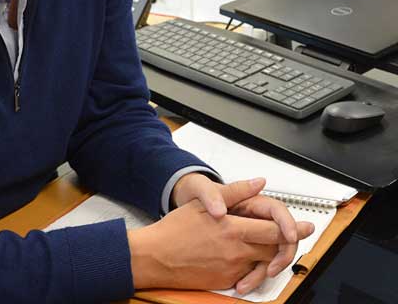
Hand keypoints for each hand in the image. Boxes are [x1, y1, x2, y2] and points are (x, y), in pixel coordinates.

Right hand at [128, 178, 314, 293]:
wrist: (157, 257)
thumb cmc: (175, 229)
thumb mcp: (202, 202)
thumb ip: (234, 191)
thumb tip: (257, 183)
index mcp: (232, 228)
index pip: (272, 228)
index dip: (293, 228)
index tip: (306, 226)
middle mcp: (236, 251)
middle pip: (274, 248)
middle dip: (290, 243)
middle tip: (300, 236)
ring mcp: (232, 269)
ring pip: (264, 263)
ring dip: (274, 256)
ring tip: (276, 249)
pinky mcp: (226, 281)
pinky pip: (248, 274)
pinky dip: (253, 267)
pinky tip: (249, 260)